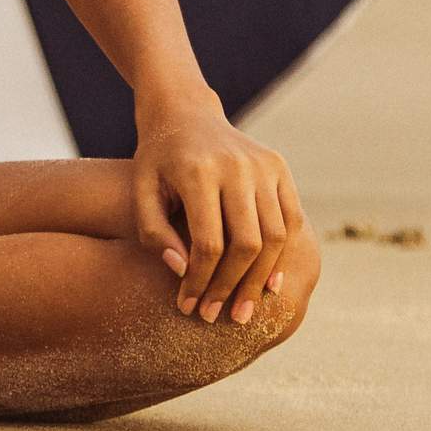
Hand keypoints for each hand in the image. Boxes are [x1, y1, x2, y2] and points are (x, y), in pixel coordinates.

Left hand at [130, 87, 302, 325]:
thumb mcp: (140, 192)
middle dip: (231, 287)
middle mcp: (237, 165)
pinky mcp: (279, 166)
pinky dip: (282, 255)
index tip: (187, 307)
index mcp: (198, 171)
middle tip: (215, 318)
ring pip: (275, 236)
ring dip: (258, 280)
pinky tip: (267, 285)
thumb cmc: (156, 160)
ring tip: (242, 311)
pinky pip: (290, 219)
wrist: (184, 112)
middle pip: (247, 244)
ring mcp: (264, 164)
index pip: (208, 242)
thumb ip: (154, 234)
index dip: (199, 281)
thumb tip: (182, 270)